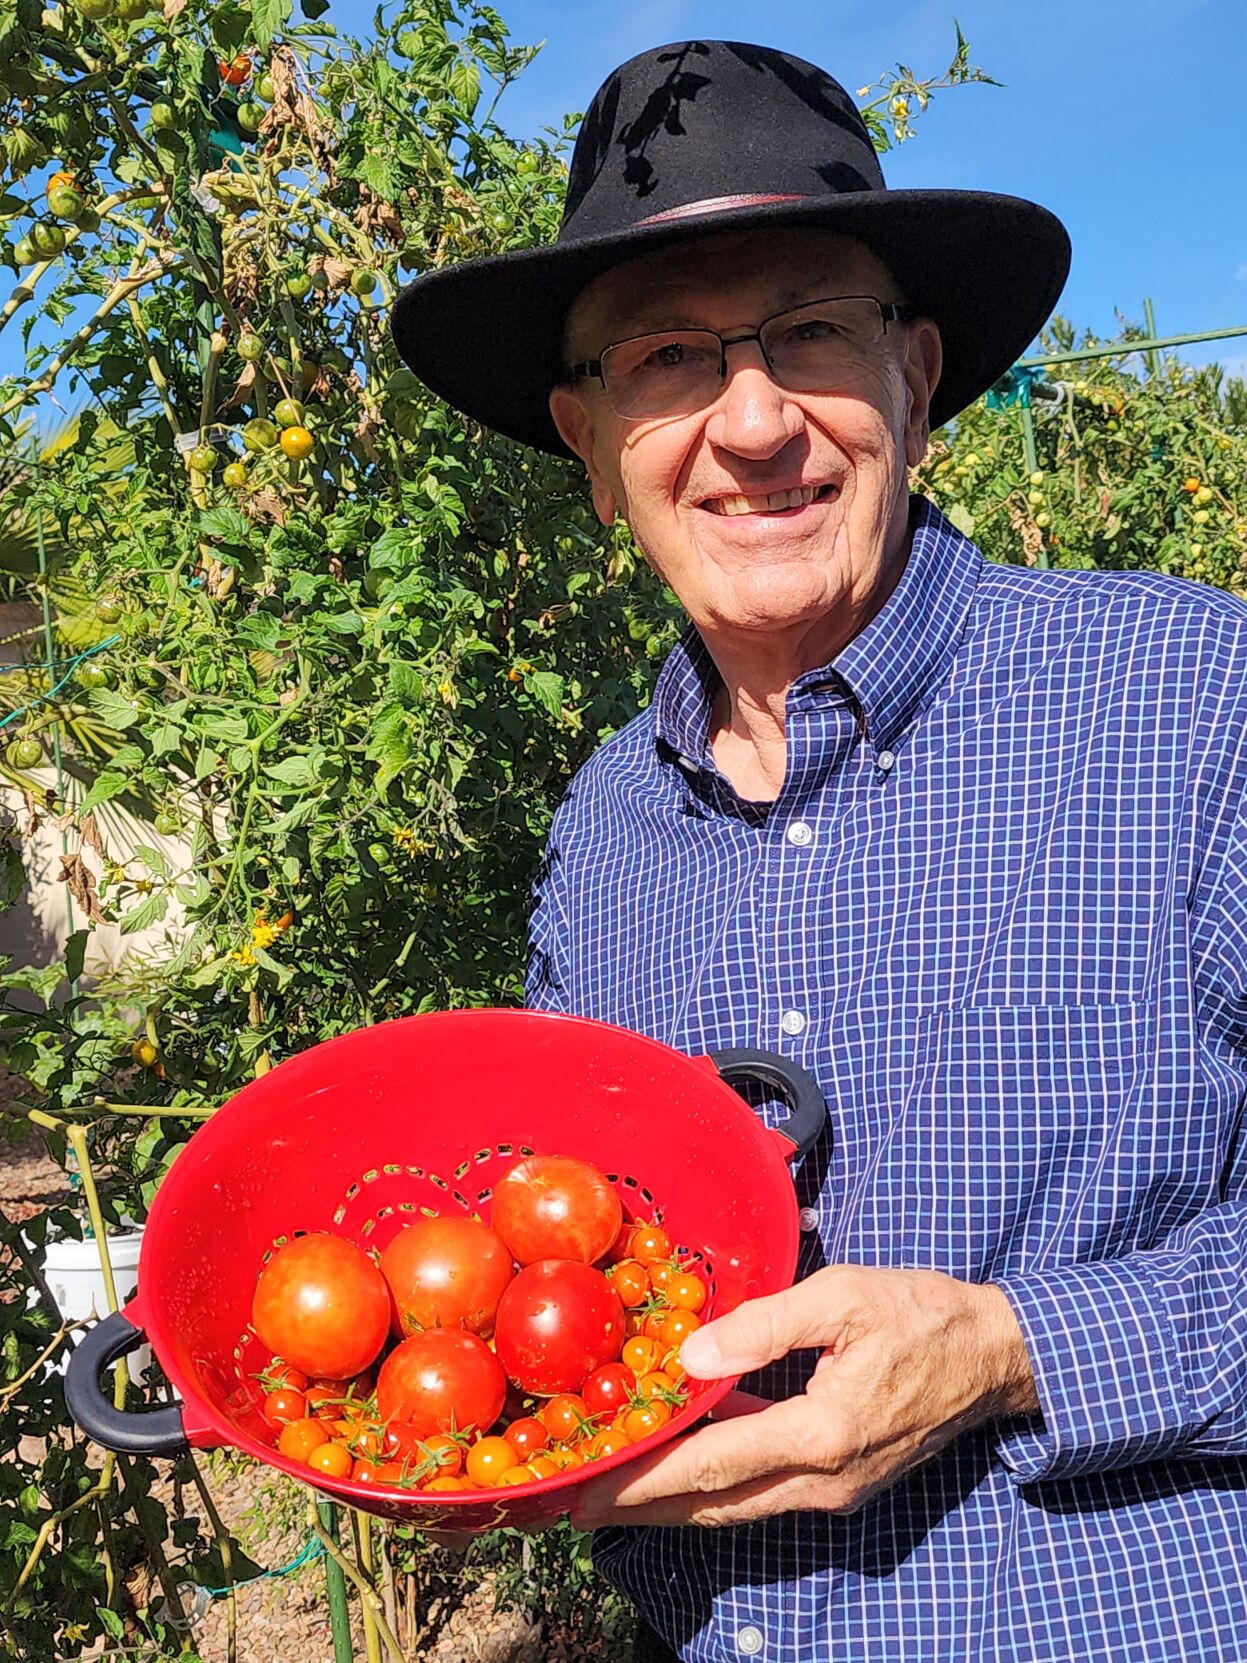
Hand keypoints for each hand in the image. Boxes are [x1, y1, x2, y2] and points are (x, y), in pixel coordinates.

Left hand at [572, 1264, 1037, 1530]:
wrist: (993, 1354)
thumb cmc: (922, 1314)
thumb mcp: (842, 1297)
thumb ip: (765, 1326)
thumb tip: (693, 1356)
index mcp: (824, 1433)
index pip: (714, 1464)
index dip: (645, 1479)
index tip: (588, 1490)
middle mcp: (826, 1478)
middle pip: (717, 1503)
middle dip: (644, 1506)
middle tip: (579, 1504)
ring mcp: (837, 1487)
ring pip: (739, 1505)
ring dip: (676, 1500)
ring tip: (618, 1490)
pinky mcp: (843, 1479)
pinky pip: (765, 1490)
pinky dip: (717, 1483)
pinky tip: (684, 1461)